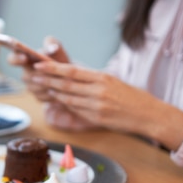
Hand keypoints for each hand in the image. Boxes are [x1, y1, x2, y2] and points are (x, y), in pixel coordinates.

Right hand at [7, 36, 69, 101]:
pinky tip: (59, 88)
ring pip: (34, 87)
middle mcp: (26, 74)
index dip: (15, 58)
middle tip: (47, 72)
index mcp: (25, 59)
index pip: (12, 59)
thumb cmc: (60, 61)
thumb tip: (52, 47)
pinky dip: (51, 92)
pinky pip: (42, 96)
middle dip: (37, 74)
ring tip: (58, 80)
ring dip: (46, 84)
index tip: (24, 57)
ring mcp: (31, 86)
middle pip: (25, 77)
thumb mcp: (58, 50)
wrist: (71, 77)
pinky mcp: (39, 97)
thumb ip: (53, 44)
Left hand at [30, 60, 182, 149]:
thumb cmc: (130, 96)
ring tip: (42, 87)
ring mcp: (97, 106)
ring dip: (53, 93)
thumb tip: (67, 75)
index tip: (39, 65)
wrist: (149, 115)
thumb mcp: (112, 82)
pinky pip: (75, 110)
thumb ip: (91, 80)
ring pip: (68, 98)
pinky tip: (57, 99)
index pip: (72, 71)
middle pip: (66, 84)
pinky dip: (64, 104)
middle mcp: (98, 90)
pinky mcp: (96, 118)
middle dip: (47, 80)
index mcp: (102, 77)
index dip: (53, 68)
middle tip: (33, 76)